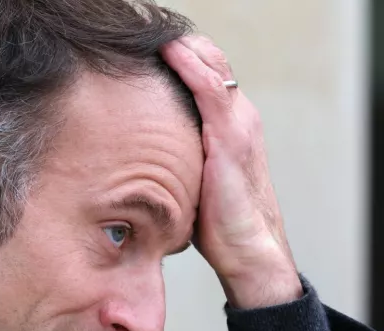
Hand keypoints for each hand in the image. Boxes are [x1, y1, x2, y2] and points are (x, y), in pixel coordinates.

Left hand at [161, 36, 301, 308]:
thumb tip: (134, 157)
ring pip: (210, 64)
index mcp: (231, 122)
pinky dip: (188, 63)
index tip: (144, 43)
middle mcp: (238, 114)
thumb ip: (176, 158)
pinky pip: (208, 86)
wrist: (249, 249)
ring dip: (180, 44)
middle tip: (140, 28)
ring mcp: (238, 121)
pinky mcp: (231, 134)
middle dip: (176, 42)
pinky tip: (165, 49)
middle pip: (207, 59)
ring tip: (148, 28)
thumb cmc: (217, 222)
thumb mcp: (193, 179)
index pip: (205, 72)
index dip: (179, 54)